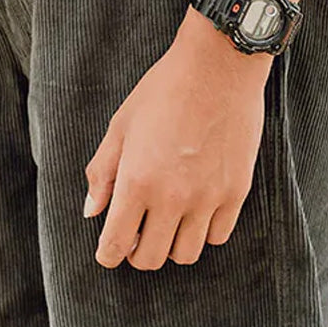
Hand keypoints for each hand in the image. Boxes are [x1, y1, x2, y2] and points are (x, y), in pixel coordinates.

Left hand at [84, 5, 271, 269]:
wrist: (217, 67)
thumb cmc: (162, 91)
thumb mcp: (120, 126)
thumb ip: (103, 172)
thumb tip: (92, 210)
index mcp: (136, 181)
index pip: (117, 244)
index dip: (108, 254)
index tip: (108, 251)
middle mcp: (172, 198)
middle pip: (150, 259)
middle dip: (136, 252)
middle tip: (136, 233)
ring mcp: (207, 198)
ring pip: (185, 255)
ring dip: (170, 245)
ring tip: (166, 222)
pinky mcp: (235, 192)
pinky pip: (217, 236)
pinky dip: (202, 231)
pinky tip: (194, 210)